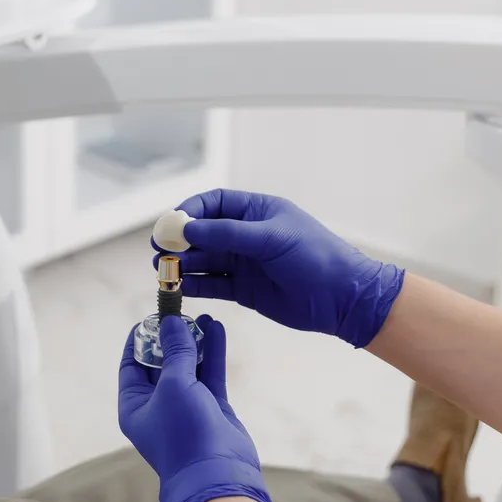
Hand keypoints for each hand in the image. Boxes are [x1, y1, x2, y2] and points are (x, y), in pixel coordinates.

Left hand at [118, 314, 271, 501]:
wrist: (218, 475)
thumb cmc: (184, 434)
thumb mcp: (174, 386)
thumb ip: (175, 351)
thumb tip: (171, 323)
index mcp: (134, 405)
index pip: (130, 365)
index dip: (139, 340)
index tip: (151, 317)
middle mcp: (157, 405)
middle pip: (160, 363)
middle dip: (171, 337)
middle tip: (180, 313)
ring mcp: (185, 407)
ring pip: (188, 366)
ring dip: (195, 342)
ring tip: (203, 316)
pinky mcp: (211, 408)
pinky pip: (209, 374)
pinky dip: (212, 353)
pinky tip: (217, 330)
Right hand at [166, 189, 404, 348]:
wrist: (343, 298)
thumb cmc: (316, 257)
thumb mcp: (271, 239)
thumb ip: (228, 234)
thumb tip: (188, 228)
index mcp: (257, 211)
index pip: (214, 203)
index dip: (190, 210)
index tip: (171, 222)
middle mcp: (248, 235)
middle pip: (203, 233)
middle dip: (180, 239)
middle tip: (159, 247)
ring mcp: (245, 263)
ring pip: (205, 260)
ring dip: (183, 263)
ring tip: (163, 269)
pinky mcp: (245, 290)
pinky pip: (213, 284)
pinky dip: (194, 285)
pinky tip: (178, 287)